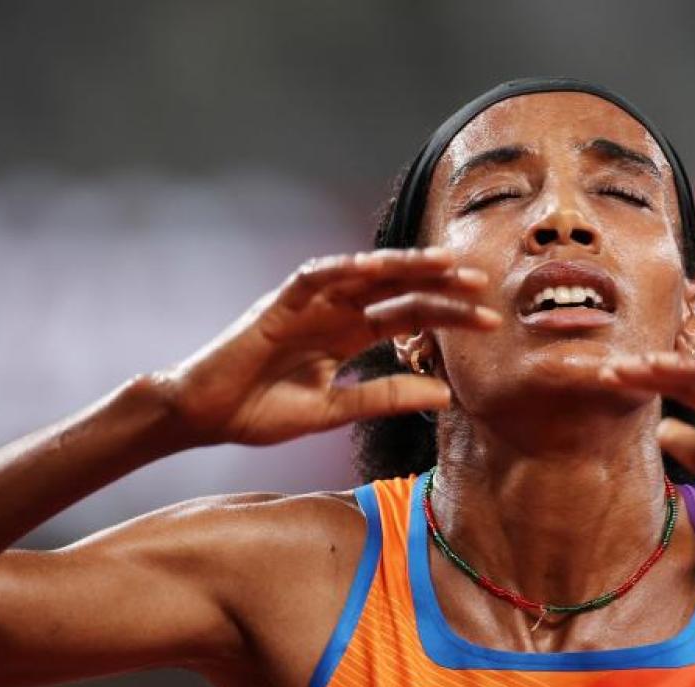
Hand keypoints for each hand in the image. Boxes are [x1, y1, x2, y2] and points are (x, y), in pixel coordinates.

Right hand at [158, 248, 497, 446]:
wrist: (204, 415)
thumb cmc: (262, 410)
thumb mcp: (336, 410)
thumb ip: (386, 397)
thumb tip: (445, 393)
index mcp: (350, 336)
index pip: (409, 317)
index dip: (448, 316)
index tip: (490, 322)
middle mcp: (334, 313)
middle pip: (397, 289)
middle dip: (439, 285)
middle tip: (483, 283)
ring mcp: (307, 304)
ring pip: (363, 274)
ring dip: (403, 266)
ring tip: (444, 264)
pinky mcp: (277, 304)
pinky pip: (312, 278)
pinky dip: (341, 269)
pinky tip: (374, 266)